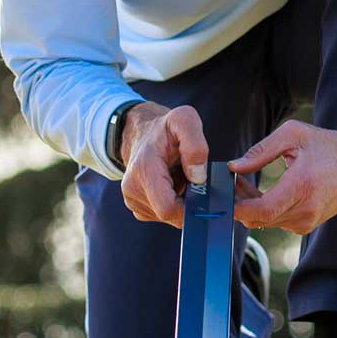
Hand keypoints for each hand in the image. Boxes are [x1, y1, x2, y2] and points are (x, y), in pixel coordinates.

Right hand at [119, 102, 208, 227]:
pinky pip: (159, 215)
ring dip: (179, 204)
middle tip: (196, 184)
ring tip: (180, 180)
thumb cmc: (165, 128)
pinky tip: (172, 187)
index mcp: (144, 168)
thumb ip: (195, 146)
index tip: (204, 196)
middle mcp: (132, 188)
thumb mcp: (185, 120)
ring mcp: (132, 199)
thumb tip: (198, 177)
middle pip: (168, 215)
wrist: (143, 133)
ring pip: (165, 217)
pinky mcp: (135, 205)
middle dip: (186, 205)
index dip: (189, 209)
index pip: (167, 208)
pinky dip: (171, 204)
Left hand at [226, 121, 336, 234]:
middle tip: (232, 181)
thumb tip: (234, 166)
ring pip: (266, 222)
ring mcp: (307, 221)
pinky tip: (262, 192)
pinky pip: (277, 221)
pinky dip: (265, 209)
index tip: (224, 196)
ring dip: (251, 206)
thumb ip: (260, 151)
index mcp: (302, 186)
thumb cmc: (327, 146)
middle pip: (260, 218)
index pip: (263, 209)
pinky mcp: (307, 225)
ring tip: (245, 182)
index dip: (239, 208)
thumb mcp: (293, 135)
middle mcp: (306, 209)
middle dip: (240, 202)